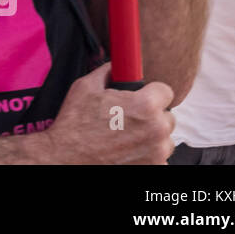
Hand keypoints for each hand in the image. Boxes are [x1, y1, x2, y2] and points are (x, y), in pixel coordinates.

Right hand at [36, 62, 175, 163]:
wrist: (67, 158)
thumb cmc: (75, 123)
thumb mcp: (85, 87)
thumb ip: (107, 71)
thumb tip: (116, 65)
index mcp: (145, 105)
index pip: (166, 91)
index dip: (152, 92)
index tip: (143, 97)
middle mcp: (157, 129)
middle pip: (167, 117)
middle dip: (152, 116)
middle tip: (129, 119)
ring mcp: (157, 152)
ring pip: (164, 139)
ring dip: (151, 137)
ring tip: (127, 137)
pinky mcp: (154, 168)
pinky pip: (159, 158)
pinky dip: (147, 155)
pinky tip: (127, 151)